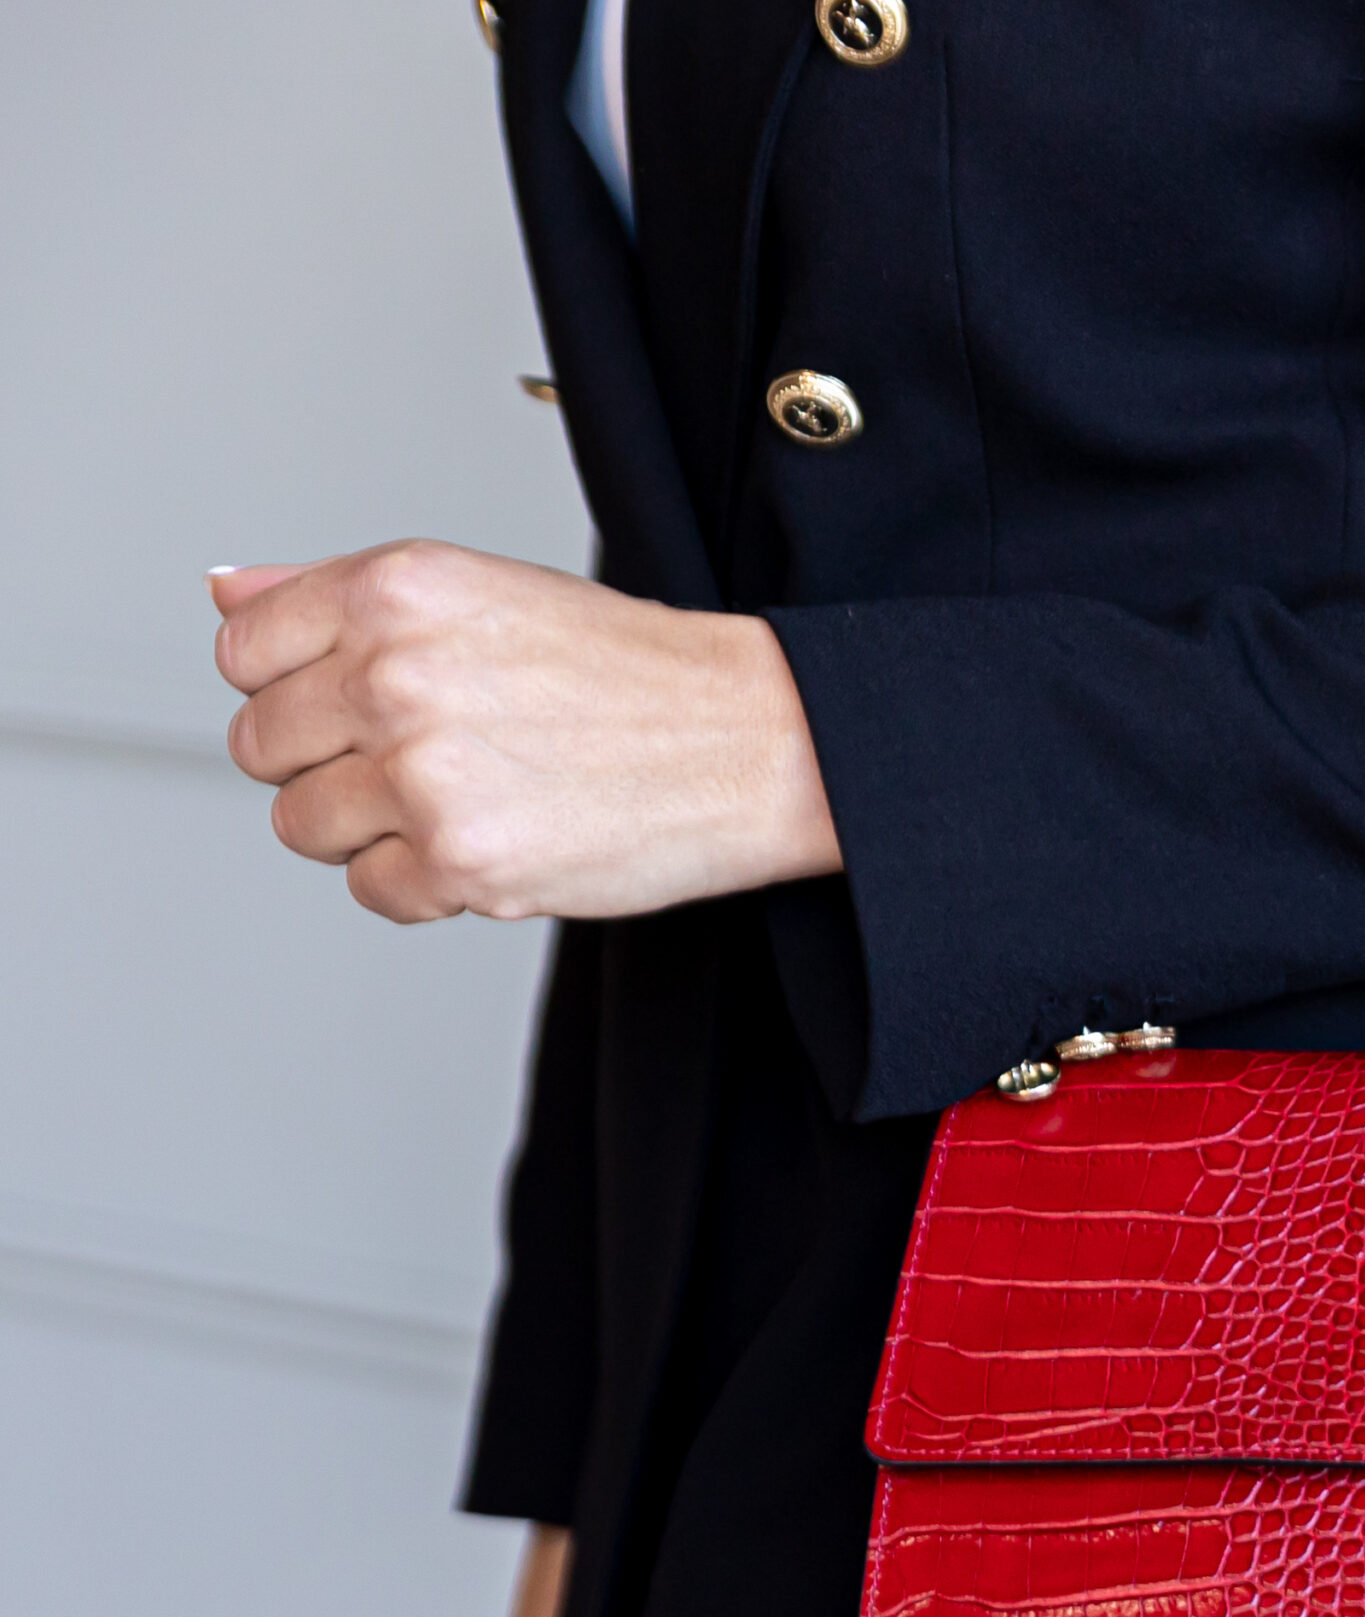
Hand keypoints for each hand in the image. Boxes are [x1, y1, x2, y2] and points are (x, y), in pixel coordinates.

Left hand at [211, 542, 840, 922]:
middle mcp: (395, 671)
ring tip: (459, 805)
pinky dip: (420, 884)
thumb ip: (335, 593)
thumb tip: (222, 591)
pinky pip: (372, 890)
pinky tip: (492, 844)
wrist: (754, 740)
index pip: (242, 649)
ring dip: (368, 829)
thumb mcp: (479, 592)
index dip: (294, 687)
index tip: (360, 704)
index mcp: (393, 589)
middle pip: (261, 744)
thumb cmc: (630, 673)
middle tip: (422, 762)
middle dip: (328, 763)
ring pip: (303, 825)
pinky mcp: (461, 861)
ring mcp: (423, 772)